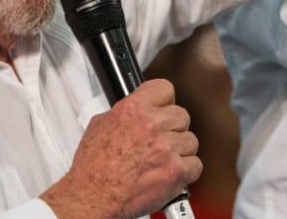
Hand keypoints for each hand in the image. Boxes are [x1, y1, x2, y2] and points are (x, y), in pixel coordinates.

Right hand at [42, 80, 201, 218]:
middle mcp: (152, 125)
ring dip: (180, 151)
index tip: (163, 108)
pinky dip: (185, 172)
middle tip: (161, 141)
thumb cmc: (92, 169)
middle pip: (182, 115)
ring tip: (162, 161)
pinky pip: (195, 165)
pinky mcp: (175, 171)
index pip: (164, 89)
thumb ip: (124, 112)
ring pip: (190, 141)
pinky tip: (170, 174)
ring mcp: (166, 148)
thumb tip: (138, 108)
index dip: (164, 101)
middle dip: (173, 128)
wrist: (91, 199)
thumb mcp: (100, 125)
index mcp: (134, 109)